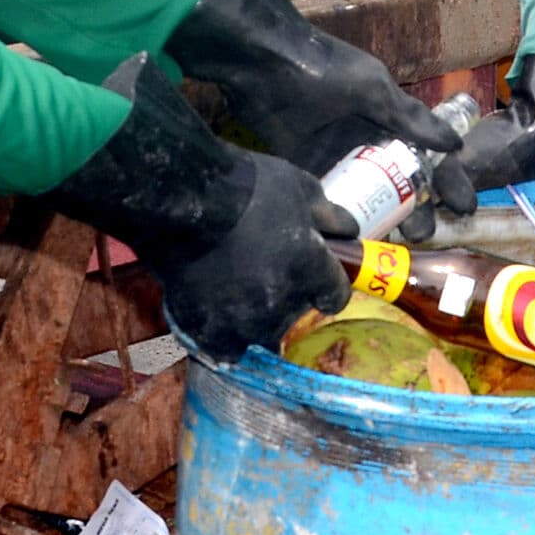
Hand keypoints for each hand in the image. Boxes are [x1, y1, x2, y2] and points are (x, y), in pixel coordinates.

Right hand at [153, 151, 357, 361]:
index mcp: (312, 273)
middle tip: (261, 269)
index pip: (336, 297)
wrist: (184, 198)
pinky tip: (211, 307)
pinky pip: (221, 346)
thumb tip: (350, 231)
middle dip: (285, 297)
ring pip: (258, 335)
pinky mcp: (206, 332)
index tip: (314, 275)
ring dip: (252, 318)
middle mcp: (283, 306)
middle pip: (294, 316)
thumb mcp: (302, 188)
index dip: (326, 285)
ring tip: (232, 287)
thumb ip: (331, 217)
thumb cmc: (248, 187)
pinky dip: (219, 332)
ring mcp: (243, 324)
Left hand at [165, 0, 475, 238]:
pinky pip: (336, 201)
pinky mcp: (311, 171)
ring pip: (372, 198)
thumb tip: (456, 146)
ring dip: (387, 219)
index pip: (429, 155)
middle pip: (404, 185)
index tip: (463, 206)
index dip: (448, 181)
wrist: (262, 65)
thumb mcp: (373, 90)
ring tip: (396, 240)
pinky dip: (347, 219)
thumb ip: (411, 119)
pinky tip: (358, 239)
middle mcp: (371, 144)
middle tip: (423, 233)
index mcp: (392, 121)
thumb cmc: (325, 71)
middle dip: (419, 210)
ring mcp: (341, 160)